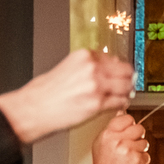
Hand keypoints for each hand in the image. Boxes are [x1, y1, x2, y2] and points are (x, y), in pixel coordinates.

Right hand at [0, 49, 133, 143]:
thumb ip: (86, 67)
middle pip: (125, 71)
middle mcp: (92, 68)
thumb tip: (104, 70)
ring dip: (127, 92)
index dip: (120, 68)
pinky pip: (120, 102)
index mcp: (84, 56)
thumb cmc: (46, 91)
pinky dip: (122, 104)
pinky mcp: (98, 104)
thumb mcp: (67, 67)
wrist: (35, 107)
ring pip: (126, 87)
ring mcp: (97, 86)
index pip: (113, 59)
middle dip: (128, 79)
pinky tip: (118, 105)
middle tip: (129, 84)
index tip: (122, 72)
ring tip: (124, 95)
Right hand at [75, 114, 150, 163]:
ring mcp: (130, 152)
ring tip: (128, 156)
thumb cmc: (104, 163)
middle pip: (139, 128)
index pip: (127, 118)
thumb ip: (113, 127)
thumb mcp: (101, 141)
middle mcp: (119, 142)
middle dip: (137, 135)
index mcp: (109, 134)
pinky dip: (141, 160)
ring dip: (139, 149)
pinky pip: (146, 155)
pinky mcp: (139, 162)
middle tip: (130, 143)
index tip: (128, 128)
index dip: (130, 123)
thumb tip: (122, 112)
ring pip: (144, 143)